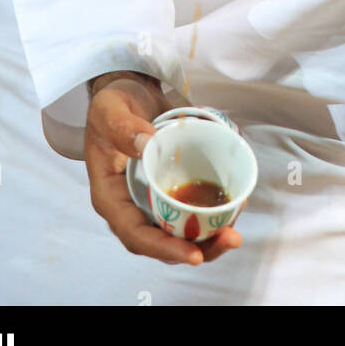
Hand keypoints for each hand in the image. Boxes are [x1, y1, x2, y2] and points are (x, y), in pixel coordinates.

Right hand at [84, 74, 242, 265]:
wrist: (129, 91)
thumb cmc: (112, 104)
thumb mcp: (109, 110)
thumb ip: (123, 127)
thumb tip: (147, 144)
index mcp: (111, 196)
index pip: (134, 233)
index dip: (163, 248)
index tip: (193, 254)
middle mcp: (132, 205)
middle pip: (162, 241)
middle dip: (197, 249)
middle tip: (230, 239)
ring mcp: (153, 199)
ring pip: (180, 231)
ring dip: (209, 238)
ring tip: (235, 233)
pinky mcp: (172, 188)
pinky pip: (190, 209)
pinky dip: (213, 214)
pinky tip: (235, 206)